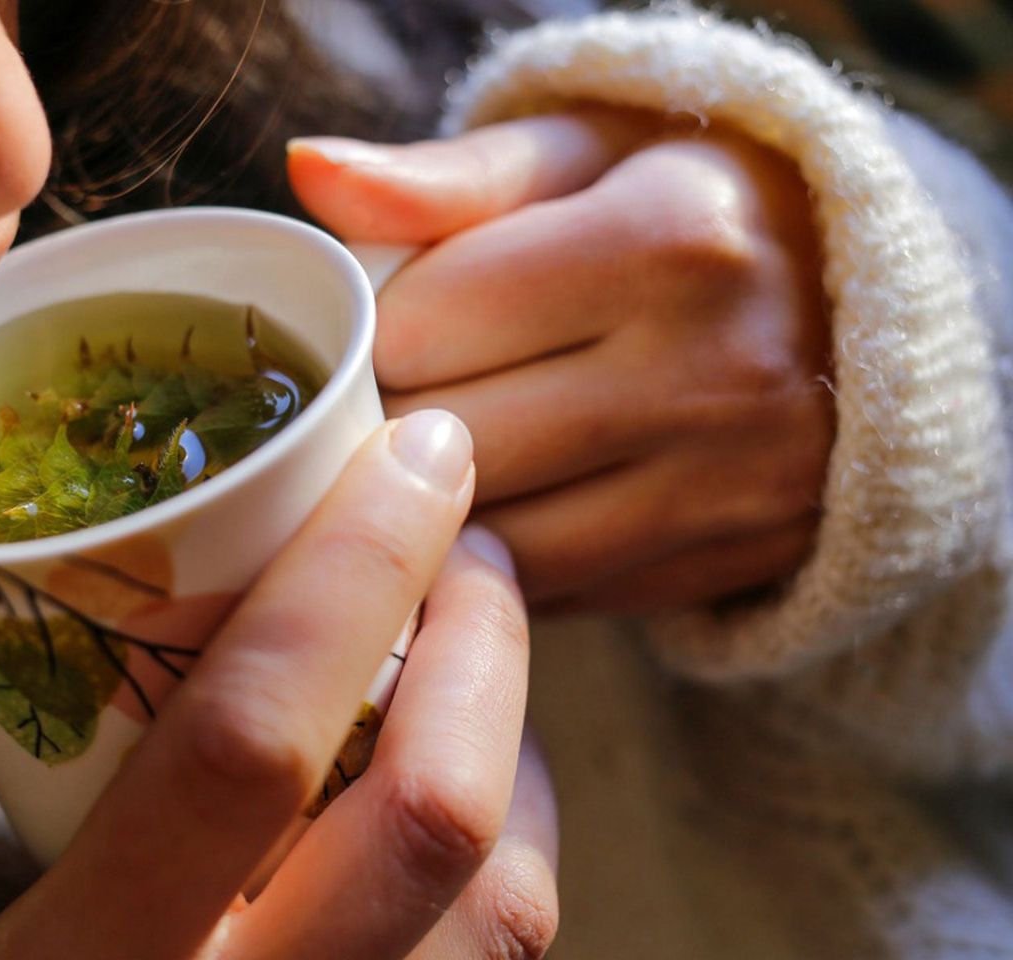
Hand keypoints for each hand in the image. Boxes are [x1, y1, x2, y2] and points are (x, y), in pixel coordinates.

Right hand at [0, 411, 559, 958]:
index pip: (255, 736)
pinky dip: (518, 852)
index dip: (355, 571)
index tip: (417, 452)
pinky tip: (481, 789)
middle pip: (436, 811)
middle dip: (486, 638)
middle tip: (470, 536)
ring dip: (523, 739)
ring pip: (510, 905)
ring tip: (484, 643)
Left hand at [290, 108, 834, 611]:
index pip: (422, 325)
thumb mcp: (585, 155)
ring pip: (495, 544)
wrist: (867, 307)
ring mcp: (731, 485)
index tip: (380, 328)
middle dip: (386, 430)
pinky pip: (559, 594)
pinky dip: (504, 563)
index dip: (371, 334)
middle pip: (449, 447)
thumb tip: (310, 171)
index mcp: (667, 238)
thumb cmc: (691, 208)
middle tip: (383, 402)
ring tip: (429, 462)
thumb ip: (448, 175)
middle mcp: (711, 372)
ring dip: (433, 514)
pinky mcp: (732, 560)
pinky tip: (503, 510)